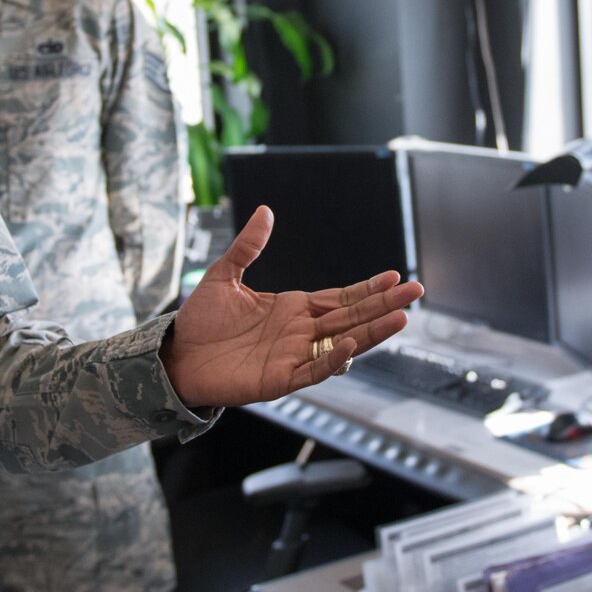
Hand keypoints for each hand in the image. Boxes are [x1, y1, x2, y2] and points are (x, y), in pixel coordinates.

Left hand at [163, 205, 421, 407]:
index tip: (395, 276)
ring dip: (371, 332)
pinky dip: (334, 360)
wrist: (174, 356)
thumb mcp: (224, 275)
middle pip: (352, 316)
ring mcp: (293, 357)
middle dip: (384, 305)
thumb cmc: (200, 320)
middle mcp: (300, 332)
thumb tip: (266, 211)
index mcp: (293, 308)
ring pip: (343, 343)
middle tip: (417, 292)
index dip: (368, 288)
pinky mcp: (279, 380)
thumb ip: (247, 246)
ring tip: (401, 318)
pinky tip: (352, 345)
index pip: (341, 297)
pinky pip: (314, 370)